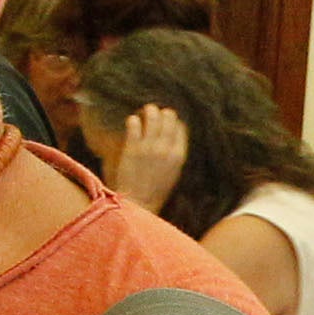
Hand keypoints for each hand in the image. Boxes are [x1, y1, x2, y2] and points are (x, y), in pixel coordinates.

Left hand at [105, 103, 188, 218]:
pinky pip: (134, 124)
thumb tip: (175, 134)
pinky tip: (132, 122)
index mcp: (178, 155)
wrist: (139, 203)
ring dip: (149, 111)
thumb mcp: (174, 172)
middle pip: (169, 118)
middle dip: (163, 113)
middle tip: (156, 113)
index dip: (175, 121)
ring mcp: (149, 148)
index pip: (181, 127)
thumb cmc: (157, 190)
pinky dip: (133, 120)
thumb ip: (175, 154)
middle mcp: (165, 149)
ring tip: (146, 111)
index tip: (168, 121)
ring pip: (152, 116)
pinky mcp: (132, 148)